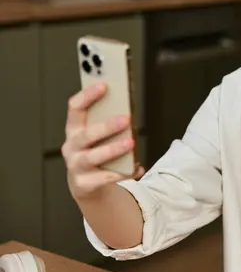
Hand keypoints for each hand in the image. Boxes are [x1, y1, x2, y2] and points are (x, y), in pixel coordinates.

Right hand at [61, 83, 143, 199]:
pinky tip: (137, 168)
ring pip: (93, 157)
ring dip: (113, 149)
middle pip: (86, 135)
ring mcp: (76, 166)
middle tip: (126, 118)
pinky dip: (123, 173)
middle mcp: (72, 147)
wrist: (87, 185)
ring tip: (131, 143)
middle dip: (106, 126)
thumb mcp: (98, 136)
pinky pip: (105, 177)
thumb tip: (130, 108)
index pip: (75, 108)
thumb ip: (108, 122)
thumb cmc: (96, 151)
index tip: (105, 85)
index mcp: (74, 129)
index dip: (88, 95)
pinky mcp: (84, 184)